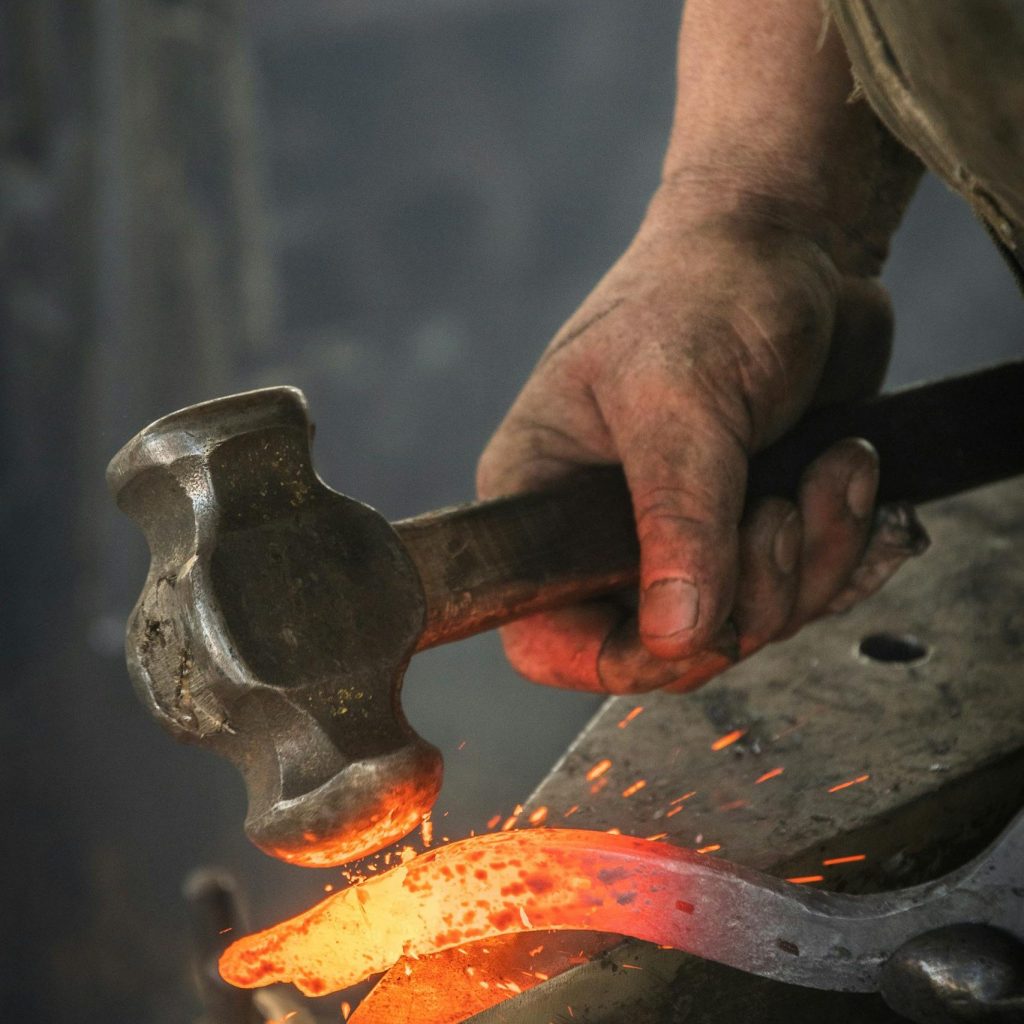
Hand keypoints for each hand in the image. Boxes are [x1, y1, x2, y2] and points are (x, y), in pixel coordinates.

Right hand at [477, 202, 922, 693]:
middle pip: (666, 645)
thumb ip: (677, 518)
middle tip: (777, 507)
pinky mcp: (750, 528)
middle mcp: (606, 532)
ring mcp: (684, 535)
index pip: (543, 636)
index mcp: (544, 500)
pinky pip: (803, 596)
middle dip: (751, 593)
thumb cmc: (706, 290)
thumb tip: (675, 635)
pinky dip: (844, 550)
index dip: (615, 657)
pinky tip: (850, 479)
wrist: (793, 244)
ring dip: (813, 560)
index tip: (695, 626)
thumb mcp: (680, 397)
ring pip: (748, 626)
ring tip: (832, 468)